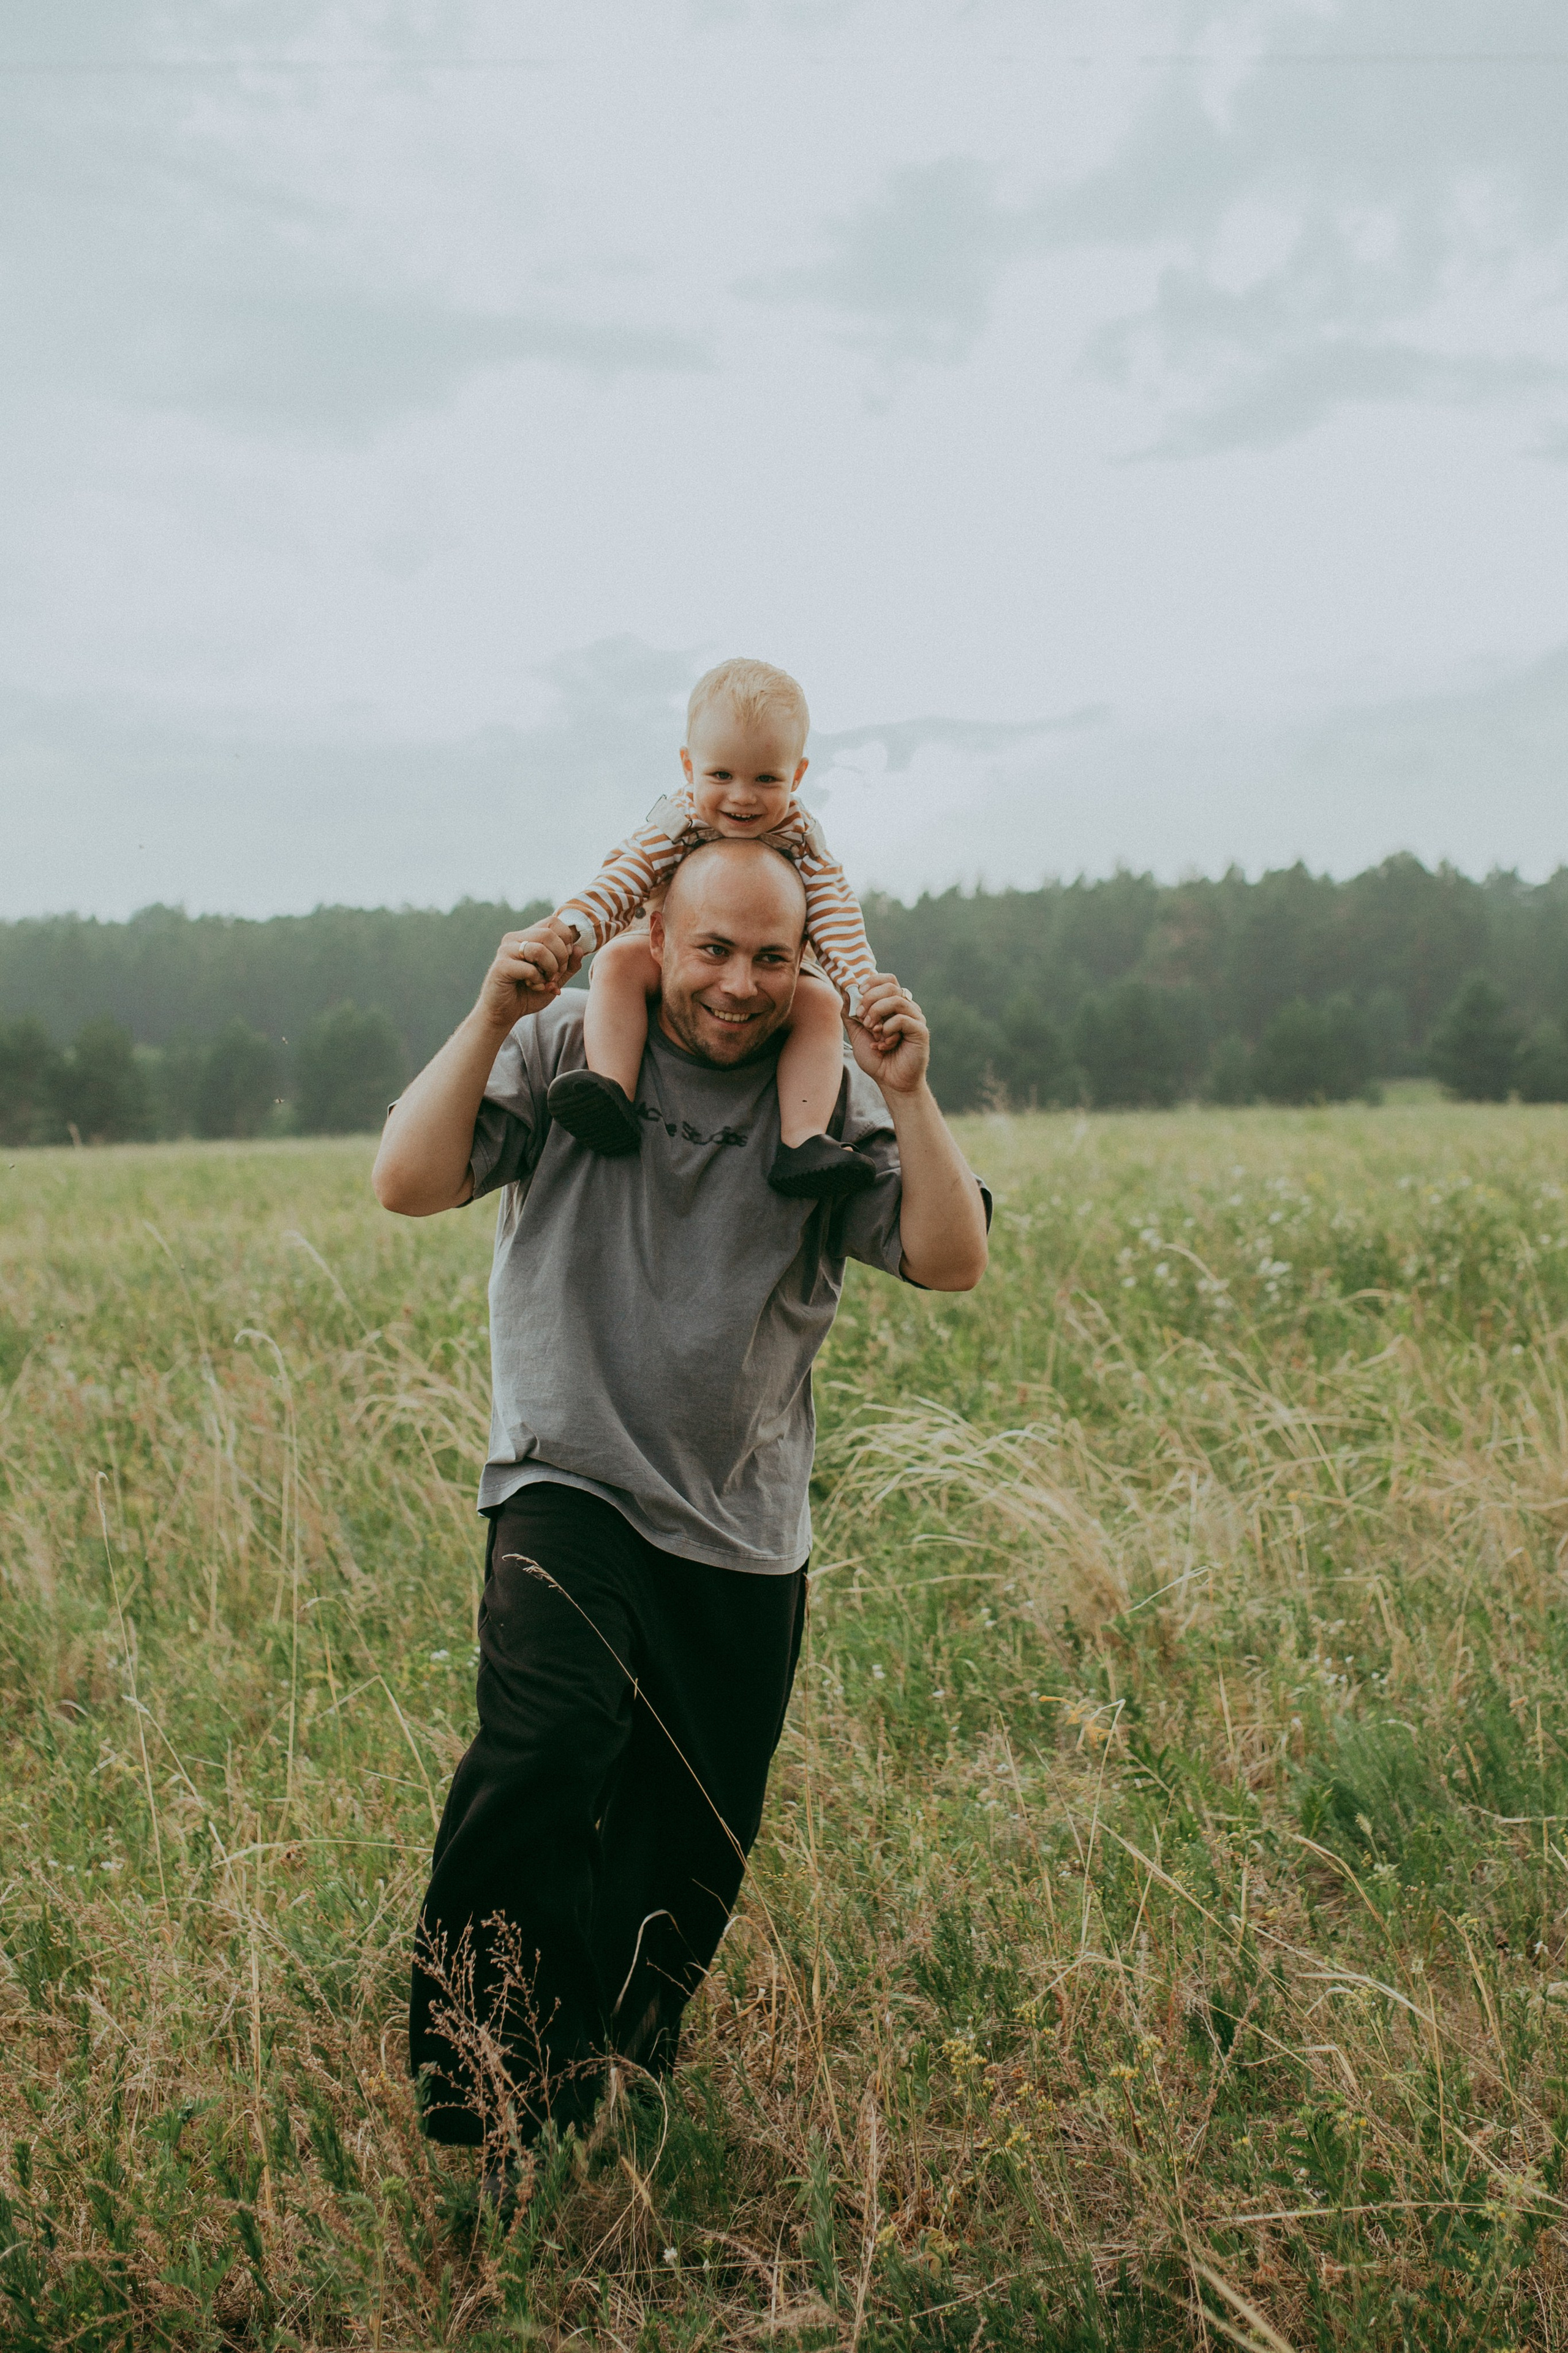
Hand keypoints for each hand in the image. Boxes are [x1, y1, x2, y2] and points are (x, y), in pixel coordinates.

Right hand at [475, 919, 582, 1029]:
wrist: (503, 1013)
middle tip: (555, 975)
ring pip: (541, 949)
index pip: (553, 922)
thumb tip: (579, 949)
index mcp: (528, 936)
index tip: (564, 960)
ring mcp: (506, 950)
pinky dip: (538, 981)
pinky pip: (529, 968)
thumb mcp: (556, 980)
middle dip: (561, 957)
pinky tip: (533, 986)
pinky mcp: (501, 966)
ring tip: (545, 981)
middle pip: (549, 934)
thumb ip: (569, 965)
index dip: (566, 940)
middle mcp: (515, 938)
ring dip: (550, 969)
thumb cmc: (528, 994)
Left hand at [847, 973, 929, 1096]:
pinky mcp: (920, 1030)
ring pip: (896, 999)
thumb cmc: (877, 1059)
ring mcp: (915, 1018)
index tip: (858, 993)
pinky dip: (888, 1029)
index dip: (871, 982)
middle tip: (861, 1016)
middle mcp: (907, 1008)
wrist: (891, 1082)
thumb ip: (850, 1014)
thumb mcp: (857, 1034)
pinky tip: (884, 1043)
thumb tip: (846, 991)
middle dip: (870, 998)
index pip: (887, 980)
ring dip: (877, 1013)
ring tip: (872, 1030)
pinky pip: (902, 1019)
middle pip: (891, 986)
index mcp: (894, 1005)